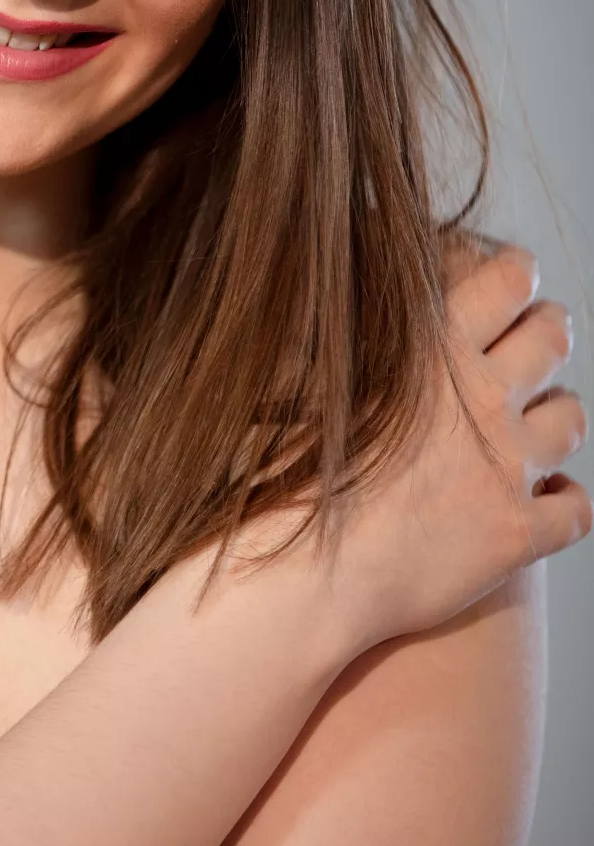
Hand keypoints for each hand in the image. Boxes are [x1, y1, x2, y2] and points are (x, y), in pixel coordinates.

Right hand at [333, 240, 587, 651]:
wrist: (298, 571)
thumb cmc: (280, 472)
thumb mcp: (301, 373)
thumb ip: (340, 329)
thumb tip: (336, 287)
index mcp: (431, 347)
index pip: (506, 282)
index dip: (516, 273)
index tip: (514, 274)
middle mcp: (484, 399)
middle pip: (550, 339)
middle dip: (549, 328)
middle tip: (542, 330)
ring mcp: (508, 468)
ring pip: (570, 420)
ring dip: (559, 410)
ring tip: (542, 414)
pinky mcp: (517, 534)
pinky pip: (575, 509)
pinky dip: (567, 499)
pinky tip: (548, 498)